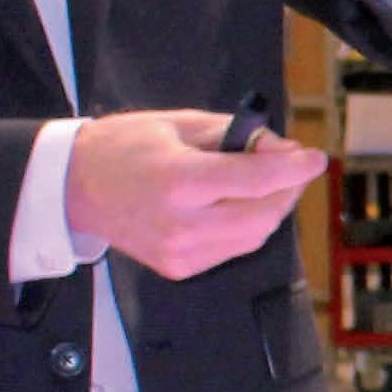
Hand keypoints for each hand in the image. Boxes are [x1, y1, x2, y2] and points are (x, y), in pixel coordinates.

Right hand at [64, 110, 324, 280]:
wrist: (76, 187)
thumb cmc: (126, 146)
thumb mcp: (182, 124)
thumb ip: (238, 137)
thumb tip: (284, 151)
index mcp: (179, 180)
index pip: (255, 180)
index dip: (293, 168)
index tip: (315, 158)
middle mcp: (181, 224)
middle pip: (263, 214)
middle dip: (286, 188)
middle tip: (291, 165)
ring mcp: (180, 253)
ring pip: (255, 236)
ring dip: (270, 208)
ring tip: (264, 182)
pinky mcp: (179, 268)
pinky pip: (233, 249)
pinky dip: (247, 226)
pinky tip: (235, 205)